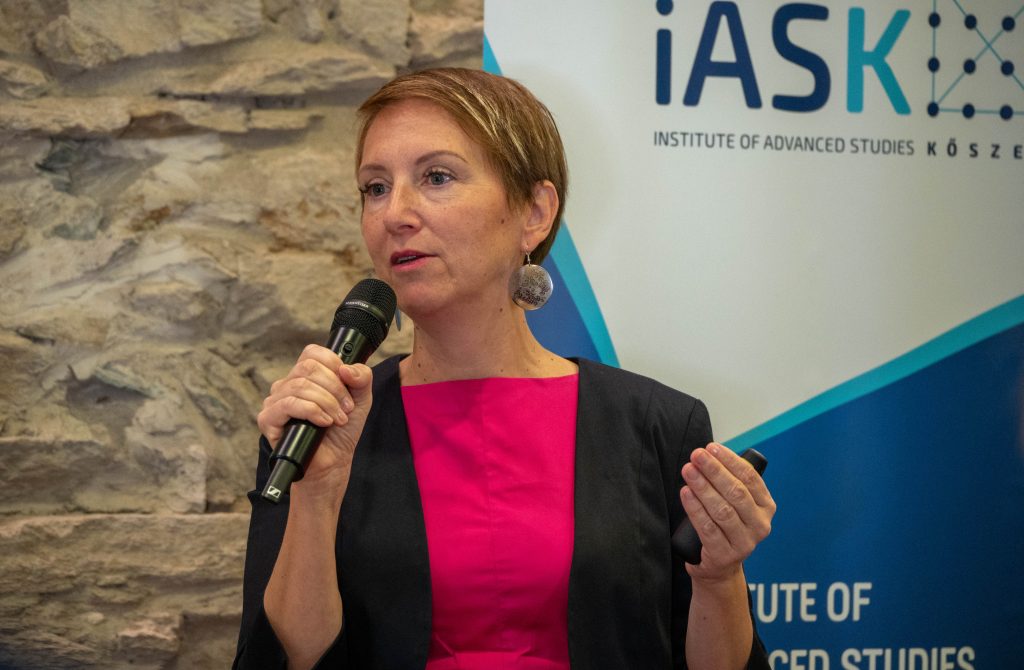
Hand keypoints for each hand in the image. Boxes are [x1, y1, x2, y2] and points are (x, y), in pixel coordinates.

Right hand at [256, 344, 373, 500]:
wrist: (333, 462)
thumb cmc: (341, 430)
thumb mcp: (361, 399)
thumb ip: (361, 378)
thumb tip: (346, 368)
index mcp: (306, 376)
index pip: (313, 353)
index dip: (333, 364)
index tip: (348, 384)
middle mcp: (287, 384)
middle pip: (308, 368)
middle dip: (334, 388)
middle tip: (346, 408)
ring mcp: (275, 401)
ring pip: (299, 386)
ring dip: (326, 403)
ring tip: (338, 420)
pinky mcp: (268, 419)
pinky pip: (288, 404)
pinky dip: (312, 411)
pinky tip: (324, 422)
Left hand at [679, 442, 775, 581]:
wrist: (719, 565)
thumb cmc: (725, 525)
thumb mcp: (737, 504)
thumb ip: (731, 482)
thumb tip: (709, 453)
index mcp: (766, 507)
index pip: (750, 478)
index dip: (730, 460)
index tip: (711, 447)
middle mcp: (760, 525)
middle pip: (736, 492)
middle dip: (714, 470)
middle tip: (696, 455)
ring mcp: (744, 542)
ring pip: (722, 509)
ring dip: (703, 486)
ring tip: (688, 471)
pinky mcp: (724, 555)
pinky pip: (708, 528)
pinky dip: (695, 508)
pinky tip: (686, 493)